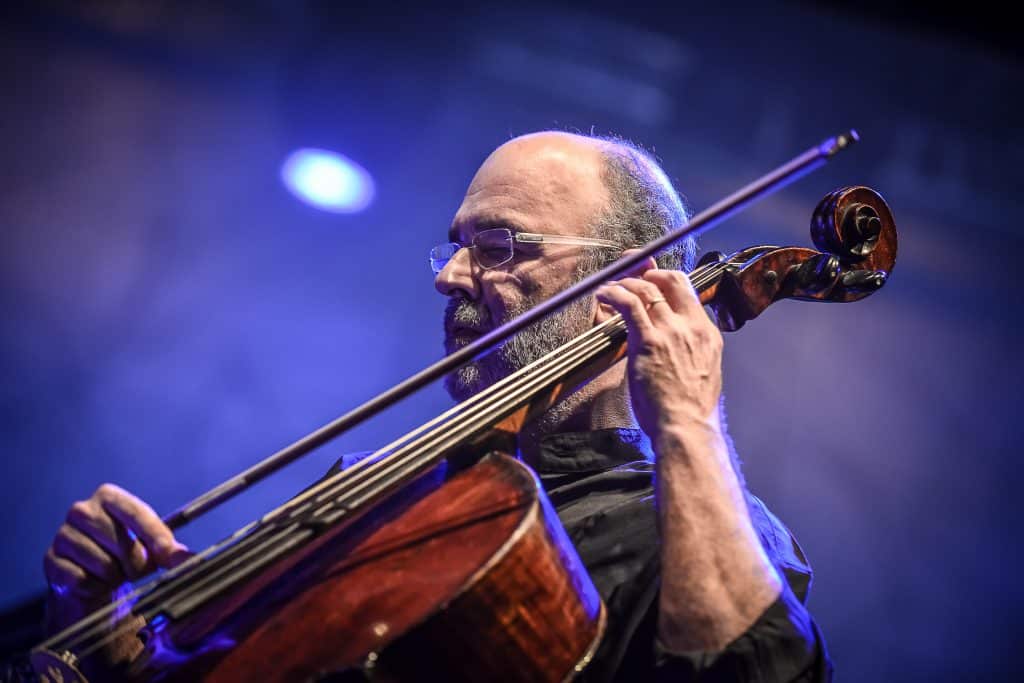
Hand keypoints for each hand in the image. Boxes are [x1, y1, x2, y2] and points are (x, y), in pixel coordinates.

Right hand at [43, 483, 189, 632]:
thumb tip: (187, 559)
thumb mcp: (150, 545)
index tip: (169, 554)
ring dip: (115, 577)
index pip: (135, 513)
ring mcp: (63, 535)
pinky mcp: (51, 562)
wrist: (89, 576)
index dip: (155, 535)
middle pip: (121, 543)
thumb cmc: (124, 553)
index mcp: (109, 497)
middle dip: (135, 563)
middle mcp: (81, 510)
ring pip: (103, 565)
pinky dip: (96, 587)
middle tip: (136, 569)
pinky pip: (83, 581)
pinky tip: (95, 581)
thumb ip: (168, 550)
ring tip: (114, 573)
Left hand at [594, 266, 722, 439]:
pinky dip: (613, 293)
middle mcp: (691, 326)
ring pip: (646, 289)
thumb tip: (678, 347)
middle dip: (647, 272)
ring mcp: (670, 331)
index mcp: (707, 334)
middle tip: (630, 275)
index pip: (688, 292)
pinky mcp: (648, 341)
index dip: (667, 279)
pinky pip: (629, 304)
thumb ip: (692, 352)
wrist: (686, 427)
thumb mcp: (704, 372)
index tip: (652, 279)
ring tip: (610, 288)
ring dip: (624, 283)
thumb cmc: (690, 410)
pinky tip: (603, 294)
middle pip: (670, 280)